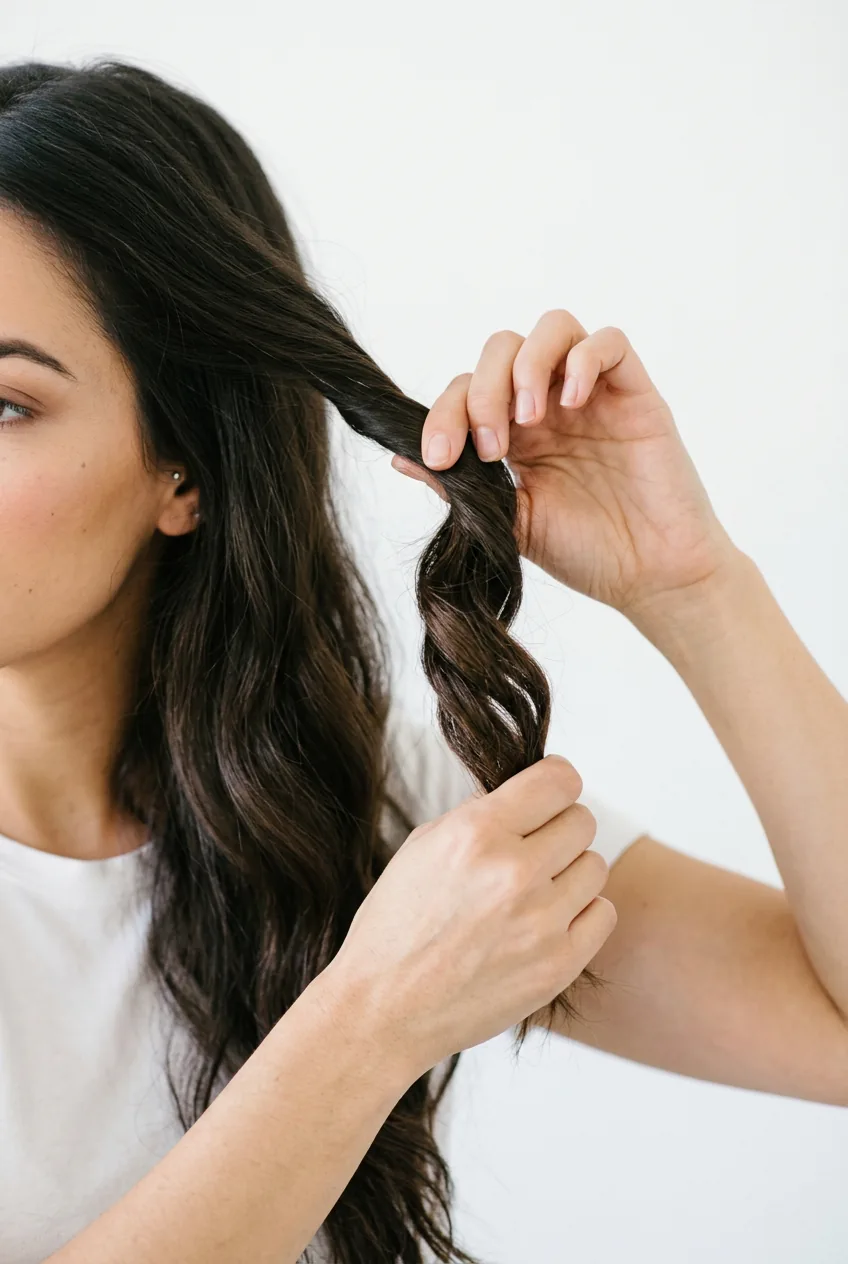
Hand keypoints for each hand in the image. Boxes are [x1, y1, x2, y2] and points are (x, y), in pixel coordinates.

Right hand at [325, 755, 615, 1078]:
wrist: (384, 1009)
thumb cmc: (396, 927)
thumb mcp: (423, 848)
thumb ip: (479, 816)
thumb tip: (525, 796)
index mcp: (476, 834)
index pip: (559, 781)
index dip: (557, 783)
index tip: (551, 795)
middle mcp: (513, 872)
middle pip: (583, 821)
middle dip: (559, 830)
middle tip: (534, 851)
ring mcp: (541, 921)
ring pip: (595, 866)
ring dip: (569, 873)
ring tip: (534, 892)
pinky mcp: (558, 964)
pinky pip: (603, 913)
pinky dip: (581, 914)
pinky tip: (546, 922)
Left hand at [392, 309, 740, 616]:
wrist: (652, 578)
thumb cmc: (588, 554)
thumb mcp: (510, 523)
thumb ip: (462, 488)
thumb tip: (400, 458)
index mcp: (515, 433)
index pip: (468, 390)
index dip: (445, 414)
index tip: (442, 457)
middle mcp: (550, 404)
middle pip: (501, 349)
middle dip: (483, 391)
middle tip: (490, 448)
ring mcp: (593, 394)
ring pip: (552, 328)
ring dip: (527, 365)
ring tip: (527, 420)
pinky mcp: (636, 393)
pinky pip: (610, 342)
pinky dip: (583, 360)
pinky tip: (571, 404)